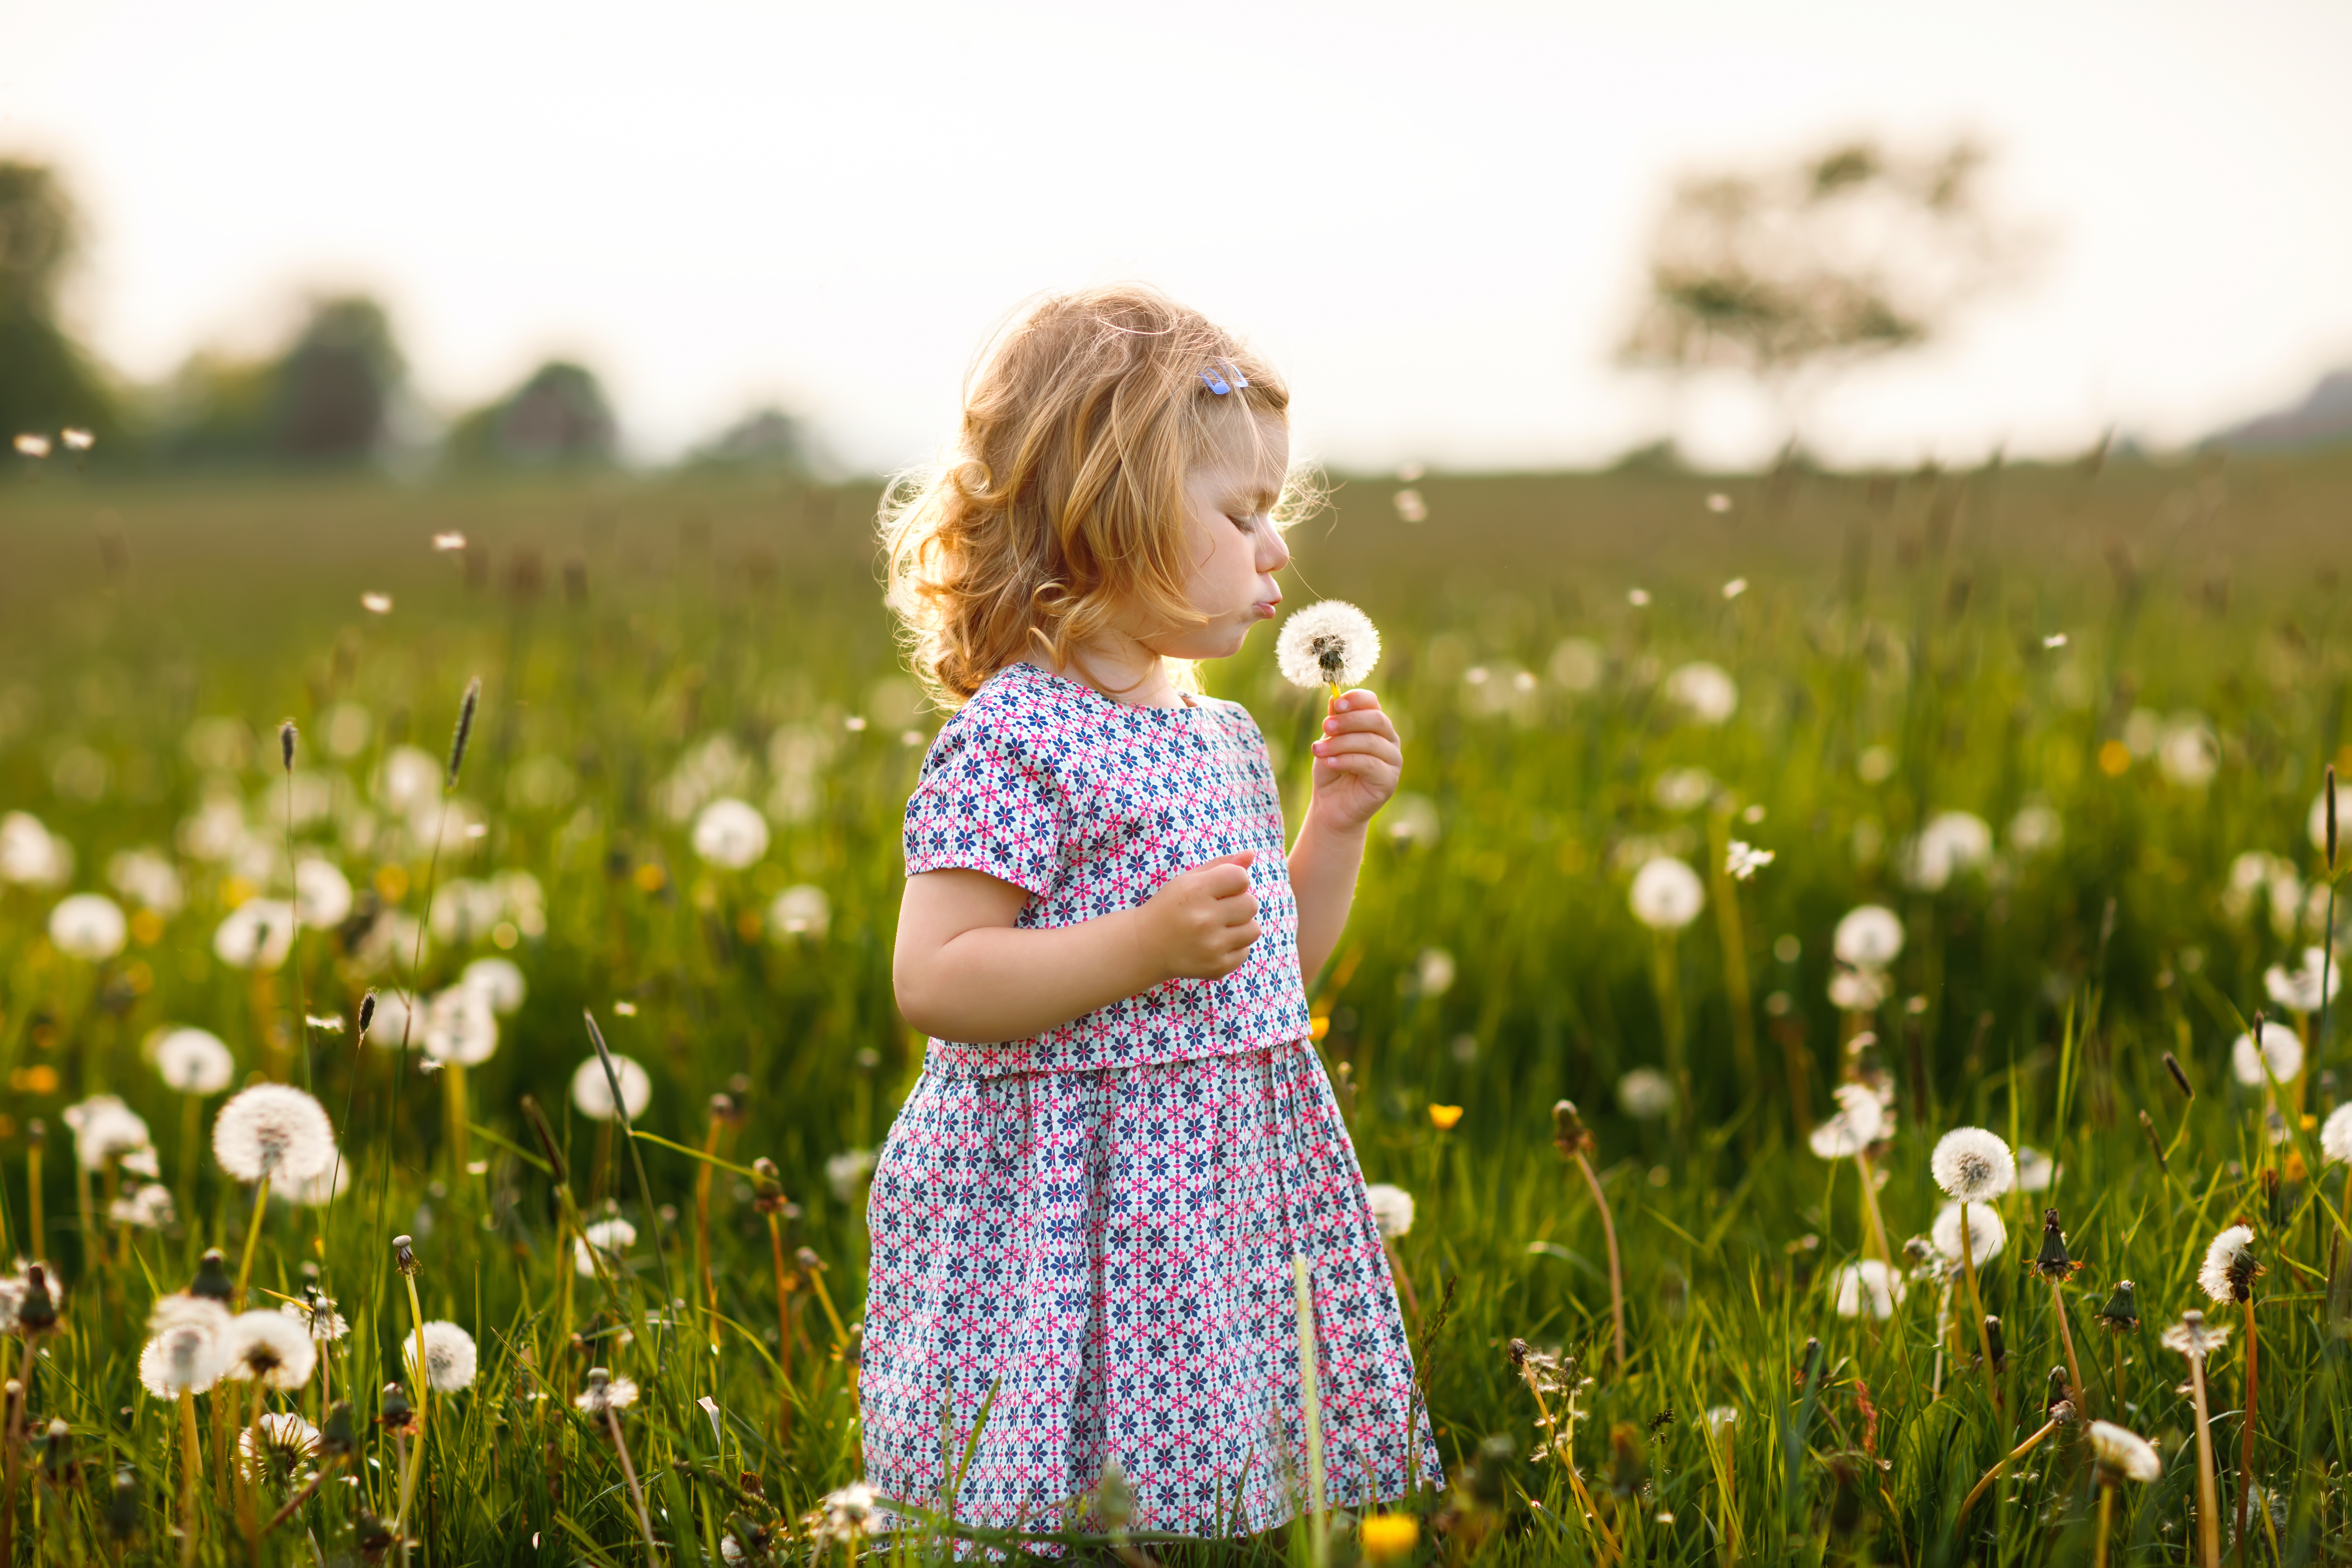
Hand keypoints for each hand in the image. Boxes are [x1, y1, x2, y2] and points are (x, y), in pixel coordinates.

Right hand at [1135, 851, 1260, 980]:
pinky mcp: (1217, 966)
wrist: (1146, 945)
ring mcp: (1212, 946)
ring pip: (1254, 929)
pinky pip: (1246, 951)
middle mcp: (1204, 919)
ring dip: (1241, 926)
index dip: (1235, 880)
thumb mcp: (1189, 879)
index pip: (1241, 878)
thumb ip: (1221, 865)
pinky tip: (1214, 943)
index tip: (1221, 888)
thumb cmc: (1170, 907)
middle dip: (1240, 903)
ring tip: (1220, 926)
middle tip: (1220, 909)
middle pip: (1251, 904)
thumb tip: (1251, 853)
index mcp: (1195, 892)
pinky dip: (1234, 947)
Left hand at [1308, 689, 1402, 833]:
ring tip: (1317, 750)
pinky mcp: (1389, 781)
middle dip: (1348, 721)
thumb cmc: (1332, 771)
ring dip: (1340, 744)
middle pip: (1376, 719)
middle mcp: (1389, 740)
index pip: (1372, 703)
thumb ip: (1334, 722)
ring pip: (1370, 742)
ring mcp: (1393, 761)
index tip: (1337, 704)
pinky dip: (1346, 761)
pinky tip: (1330, 762)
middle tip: (1325, 727)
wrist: (1332, 807)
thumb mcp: (1328, 742)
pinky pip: (1369, 764)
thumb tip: (1334, 697)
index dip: (1356, 699)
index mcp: (1376, 725)